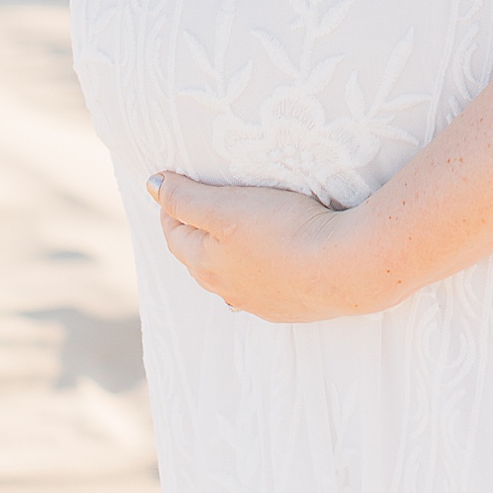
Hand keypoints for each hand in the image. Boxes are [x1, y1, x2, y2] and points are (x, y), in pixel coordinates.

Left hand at [148, 171, 379, 320]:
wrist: (342, 269)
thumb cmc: (282, 231)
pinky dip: (257, 269)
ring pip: (230, 276)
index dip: (172, 209)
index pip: (175, 236)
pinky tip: (270, 259)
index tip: (175, 186)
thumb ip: (186, 198)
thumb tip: (151, 185)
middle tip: (202, 203)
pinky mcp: (289, 306)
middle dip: (196, 231)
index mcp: (205, 265)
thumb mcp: (227, 208)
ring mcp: (258, 302)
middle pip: (199, 257)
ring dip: (227, 254)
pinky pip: (262, 286)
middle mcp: (226, 290)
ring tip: (237, 230)